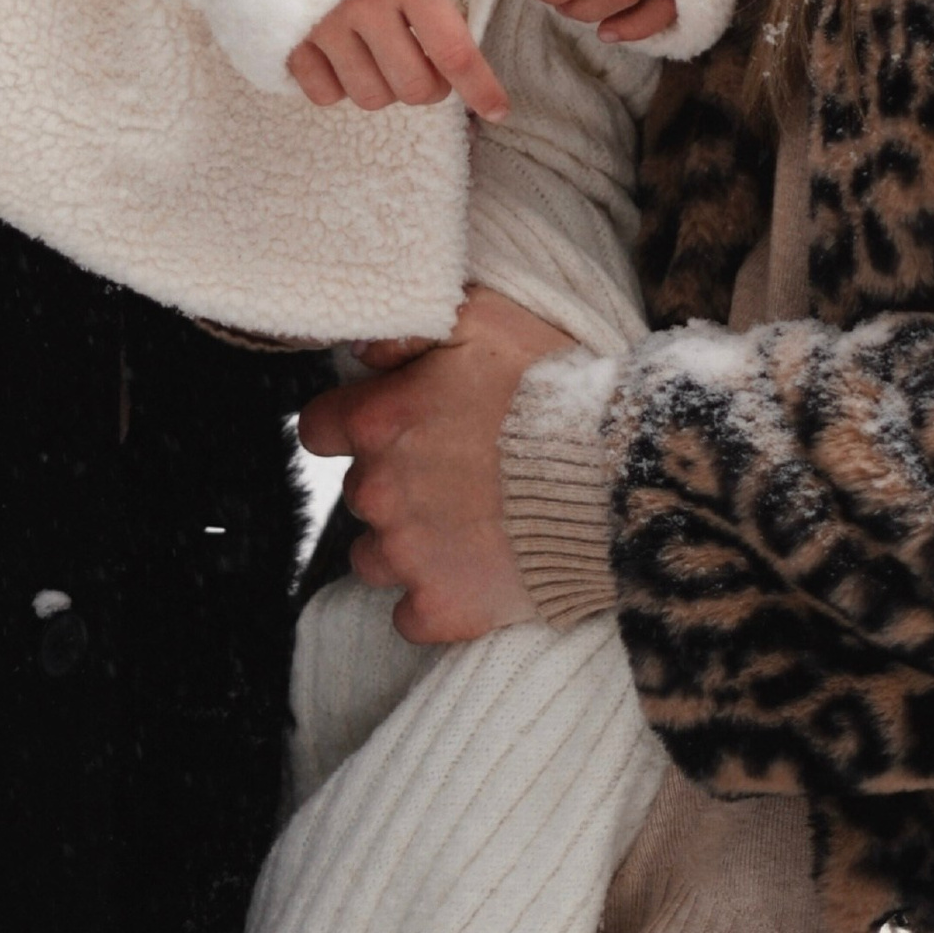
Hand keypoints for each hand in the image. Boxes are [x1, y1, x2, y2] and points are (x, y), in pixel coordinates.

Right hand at [289, 0, 509, 118]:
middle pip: (413, 86)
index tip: (498, 109)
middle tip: (433, 69)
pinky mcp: (287, 34)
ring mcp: (322, 24)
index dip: (481, 89)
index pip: (455, 53)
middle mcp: (366, 6)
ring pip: (369, 95)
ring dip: (386, 87)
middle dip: (432, 87)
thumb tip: (474, 8)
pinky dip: (340, 86)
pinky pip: (323, 93)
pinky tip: (346, 58)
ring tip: (386, 58)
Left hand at [298, 286, 575, 642]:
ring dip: (405, 543)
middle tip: (453, 468)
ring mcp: (409, 556)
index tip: (389, 422)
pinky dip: (435, 598)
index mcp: (380, 421)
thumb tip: (361, 347)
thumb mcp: (481, 317)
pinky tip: (474, 570)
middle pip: (357, 492)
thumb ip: (408, 326)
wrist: (617, 472)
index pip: (316, 428)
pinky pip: (409, 616)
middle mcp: (379, 492)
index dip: (351, 422)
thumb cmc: (552, 383)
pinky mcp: (444, 608)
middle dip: (394, 481)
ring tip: (464, 523)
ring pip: (373, 557)